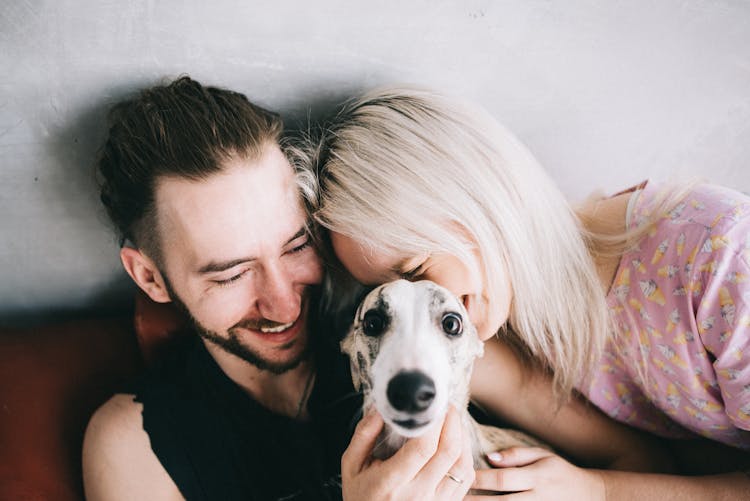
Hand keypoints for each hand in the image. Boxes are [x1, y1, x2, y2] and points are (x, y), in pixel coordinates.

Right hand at [341, 406, 473, 500]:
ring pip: (463, 464)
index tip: (431, 404)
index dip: (433, 421)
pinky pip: (466, 477)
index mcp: (392, 483)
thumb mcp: (351, 466)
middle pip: (448, 451)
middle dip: (452, 421)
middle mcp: (418, 495)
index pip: (422, 447)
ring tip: (453, 420)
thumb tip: (380, 409)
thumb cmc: (361, 496)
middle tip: (445, 405)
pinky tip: (458, 442)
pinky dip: (466, 455)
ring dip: (463, 436)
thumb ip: (363, 435)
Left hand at [468, 447, 604, 500]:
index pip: (502, 480)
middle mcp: (538, 498)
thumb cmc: (559, 472)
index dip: (479, 479)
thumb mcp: (543, 455)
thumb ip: (516, 455)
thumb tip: (489, 457)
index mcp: (537, 477)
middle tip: (452, 497)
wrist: (590, 496)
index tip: (459, 476)